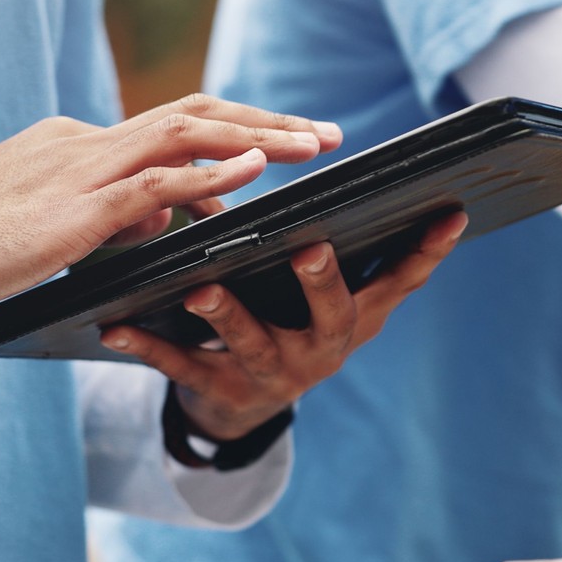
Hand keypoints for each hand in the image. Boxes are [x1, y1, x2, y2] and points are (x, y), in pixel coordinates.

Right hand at [0, 94, 342, 319]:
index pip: (168, 128)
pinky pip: (154, 181)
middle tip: (325, 135)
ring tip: (314, 146)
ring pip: (186, 132)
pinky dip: (210, 172)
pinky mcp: (69, 211)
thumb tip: (161, 220)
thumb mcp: (37, 229)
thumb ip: (100, 220)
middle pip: (192, 113)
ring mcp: (76, 171)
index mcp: (71, 146)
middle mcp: (80, 143)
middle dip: (266, 121)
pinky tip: (255, 175)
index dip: (233, 136)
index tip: (281, 148)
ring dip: (259, 137)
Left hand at [101, 212, 466, 439]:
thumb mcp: (316, 292)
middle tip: (309, 249)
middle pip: (332, 316)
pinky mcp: (219, 392)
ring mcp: (272, 374)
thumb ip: (330, 239)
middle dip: (322, 283)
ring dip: (226, 315)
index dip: (428, 252)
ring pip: (250, 343)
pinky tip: (115, 327)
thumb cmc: (284, 319)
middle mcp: (322, 348)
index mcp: (353, 316)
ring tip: (201, 288)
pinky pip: (179, 367)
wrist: (237, 402)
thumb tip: (325, 159)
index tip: (447, 214)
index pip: (401, 281)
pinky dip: (147, 346)